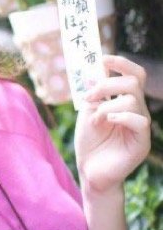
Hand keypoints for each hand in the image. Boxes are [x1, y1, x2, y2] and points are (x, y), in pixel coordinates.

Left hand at [75, 55, 150, 193]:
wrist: (89, 170)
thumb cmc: (90, 141)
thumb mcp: (87, 111)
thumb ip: (93, 92)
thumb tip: (94, 69)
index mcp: (126, 101)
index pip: (134, 75)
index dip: (122, 63)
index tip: (102, 59)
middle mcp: (137, 111)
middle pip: (133, 83)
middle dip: (107, 85)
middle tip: (89, 97)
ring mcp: (141, 126)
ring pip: (133, 100)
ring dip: (107, 106)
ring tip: (94, 120)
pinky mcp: (142, 142)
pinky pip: (140, 121)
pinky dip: (120, 117)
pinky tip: (107, 122)